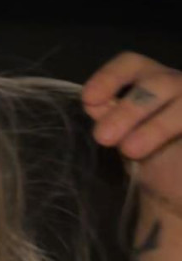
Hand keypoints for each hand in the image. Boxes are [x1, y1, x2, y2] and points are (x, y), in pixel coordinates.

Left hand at [80, 52, 181, 220]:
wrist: (179, 196)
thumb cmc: (152, 159)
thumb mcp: (125, 136)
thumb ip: (110, 117)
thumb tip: (94, 104)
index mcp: (154, 82)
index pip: (133, 64)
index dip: (110, 77)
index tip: (88, 100)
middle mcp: (181, 87)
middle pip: (159, 83)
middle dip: (129, 109)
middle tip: (103, 136)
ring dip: (156, 125)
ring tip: (130, 150)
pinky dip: (168, 130)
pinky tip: (174, 153)